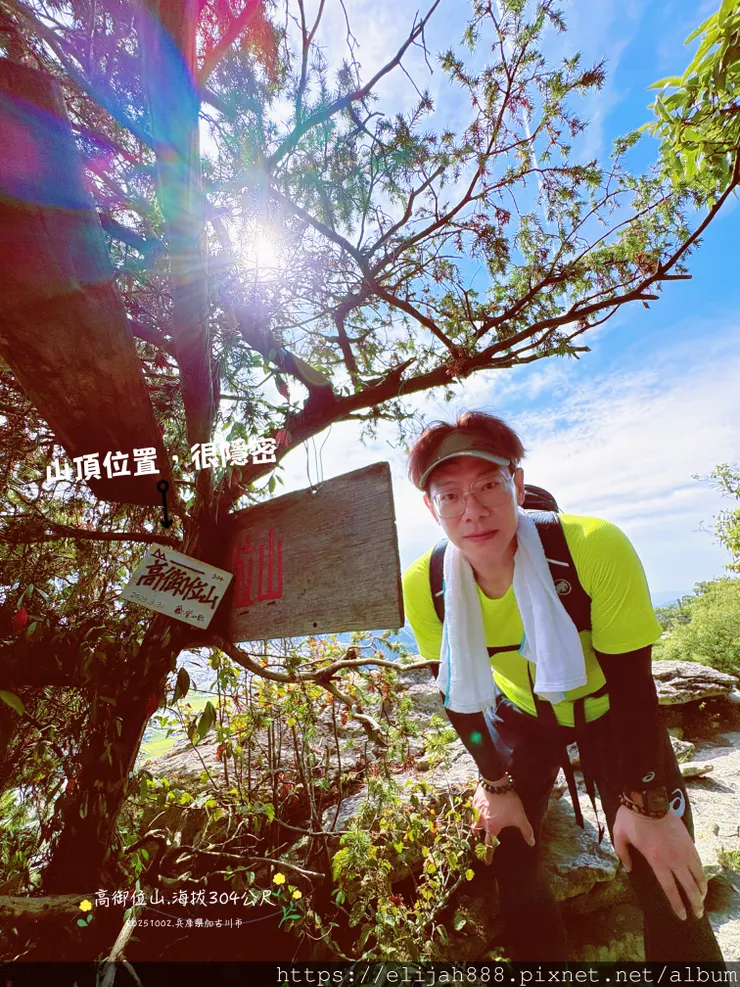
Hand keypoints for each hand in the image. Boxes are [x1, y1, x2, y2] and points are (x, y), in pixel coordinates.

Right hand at [470, 783, 535, 860]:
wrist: (495, 783)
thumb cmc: (507, 801)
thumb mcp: (520, 817)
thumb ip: (526, 831)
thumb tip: (532, 843)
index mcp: (492, 828)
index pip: (489, 845)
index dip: (488, 854)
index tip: (487, 861)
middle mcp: (482, 821)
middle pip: (477, 833)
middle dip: (479, 839)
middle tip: (481, 842)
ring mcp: (477, 810)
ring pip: (473, 822)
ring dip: (475, 826)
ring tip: (478, 827)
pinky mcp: (475, 801)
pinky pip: (472, 810)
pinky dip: (474, 813)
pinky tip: (478, 810)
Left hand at [612, 804, 707, 920]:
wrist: (649, 799)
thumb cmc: (632, 818)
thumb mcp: (620, 837)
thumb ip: (623, 855)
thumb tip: (628, 869)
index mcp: (657, 861)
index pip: (670, 889)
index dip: (677, 904)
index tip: (682, 916)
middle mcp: (673, 859)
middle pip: (688, 887)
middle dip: (695, 903)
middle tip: (698, 914)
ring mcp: (683, 850)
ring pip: (697, 875)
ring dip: (701, 889)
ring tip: (702, 899)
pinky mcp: (688, 841)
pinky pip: (698, 861)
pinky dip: (702, 873)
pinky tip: (701, 879)